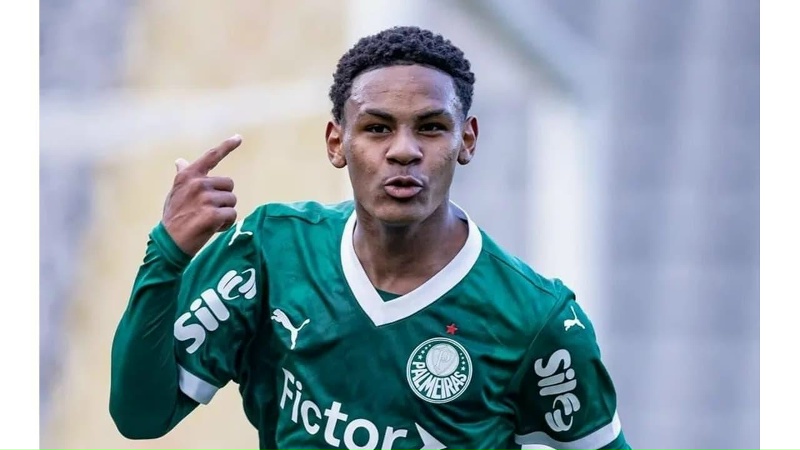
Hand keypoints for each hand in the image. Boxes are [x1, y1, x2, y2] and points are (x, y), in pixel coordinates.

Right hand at [162, 135, 241, 255]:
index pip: (211, 156)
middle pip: (229, 185)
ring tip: (207, 220)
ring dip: (224, 213)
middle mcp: (197, 184)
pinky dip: (226, 224)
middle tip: (207, 210)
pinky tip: (212, 228)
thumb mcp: (175, 192)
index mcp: (189, 176)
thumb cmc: (174, 216)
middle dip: (223, 199)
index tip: (239, 137)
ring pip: (232, 201)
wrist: (169, 242)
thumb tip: (181, 161)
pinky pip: (232, 215)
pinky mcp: (213, 215)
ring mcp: (205, 199)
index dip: (227, 146)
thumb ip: (184, 176)